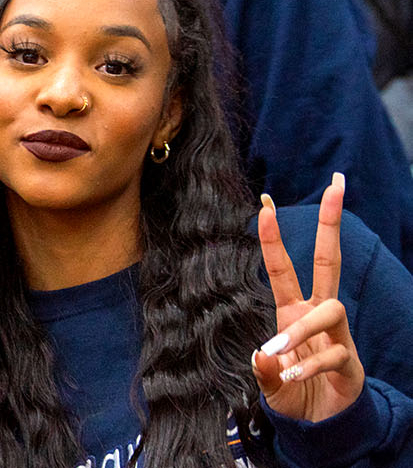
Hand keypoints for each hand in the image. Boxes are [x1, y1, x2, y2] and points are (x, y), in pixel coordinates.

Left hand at [252, 173, 364, 421]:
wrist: (321, 424)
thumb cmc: (292, 391)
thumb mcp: (266, 381)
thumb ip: (262, 369)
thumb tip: (261, 356)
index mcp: (292, 310)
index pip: (284, 267)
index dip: (273, 238)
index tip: (265, 204)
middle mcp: (316, 315)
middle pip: (328, 261)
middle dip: (330, 224)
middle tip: (335, 186)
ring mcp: (336, 335)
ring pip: (331, 310)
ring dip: (301, 329)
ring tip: (277, 350)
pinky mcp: (349, 362)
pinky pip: (335, 353)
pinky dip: (309, 365)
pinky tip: (290, 376)